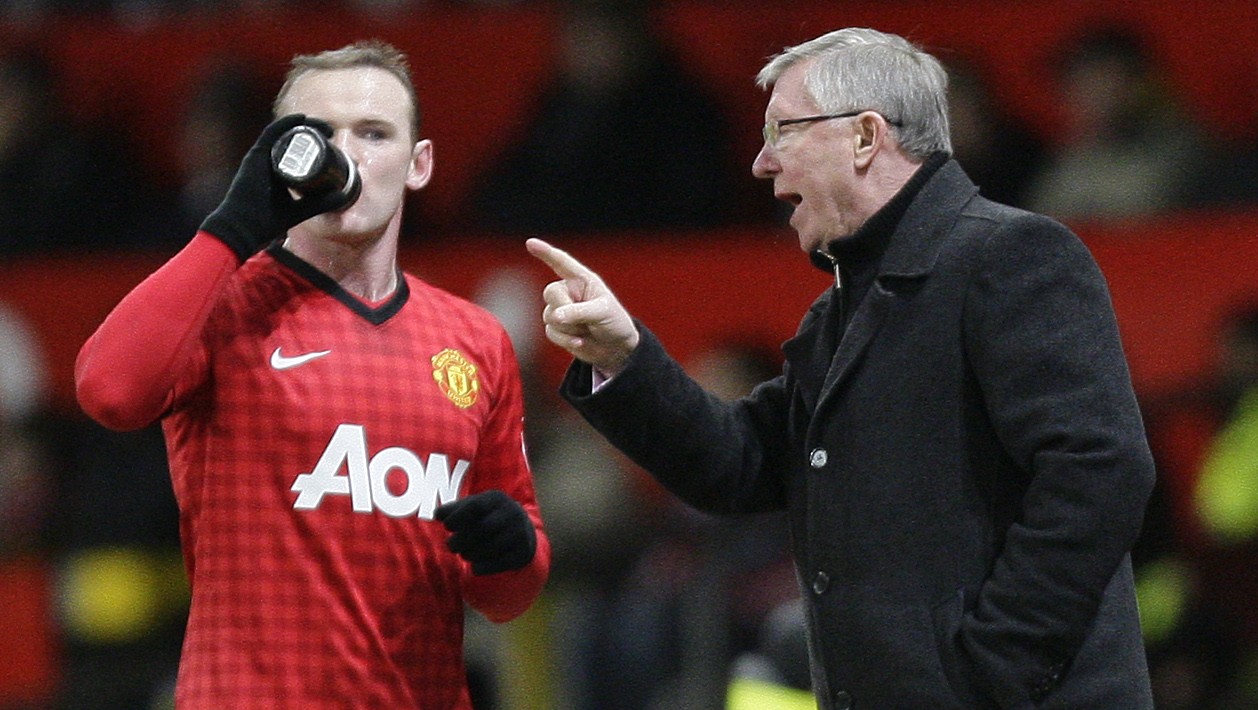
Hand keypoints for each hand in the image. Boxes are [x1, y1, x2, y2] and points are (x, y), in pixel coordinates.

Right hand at [200, 114, 351, 260]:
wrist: (244, 228)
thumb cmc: (266, 221)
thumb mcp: (301, 210)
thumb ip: (319, 203)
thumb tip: (342, 197)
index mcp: (279, 172)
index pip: (298, 151)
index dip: (315, 143)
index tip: (332, 140)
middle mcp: (270, 161)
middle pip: (293, 140)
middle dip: (312, 131)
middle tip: (330, 130)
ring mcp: (262, 158)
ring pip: (284, 134)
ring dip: (304, 125)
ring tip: (323, 125)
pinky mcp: (255, 156)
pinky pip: (271, 134)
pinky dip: (286, 124)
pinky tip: (301, 119)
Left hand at [434, 490, 535, 575]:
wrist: (522, 530)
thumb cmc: (487, 517)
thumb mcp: (472, 508)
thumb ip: (453, 510)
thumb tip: (437, 514)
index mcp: (497, 499)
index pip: (475, 506)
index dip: (457, 516)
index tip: (446, 526)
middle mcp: (512, 513)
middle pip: (483, 528)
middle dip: (461, 540)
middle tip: (451, 546)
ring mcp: (520, 533)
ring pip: (491, 547)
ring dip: (471, 554)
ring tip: (465, 554)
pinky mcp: (523, 552)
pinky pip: (500, 563)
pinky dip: (483, 567)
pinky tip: (475, 566)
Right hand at [526, 238, 639, 376]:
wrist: (616, 350)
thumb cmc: (615, 323)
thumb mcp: (602, 313)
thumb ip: (578, 312)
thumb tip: (555, 316)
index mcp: (583, 280)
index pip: (562, 262)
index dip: (546, 252)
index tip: (530, 243)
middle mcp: (570, 292)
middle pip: (551, 293)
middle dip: (565, 308)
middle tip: (585, 319)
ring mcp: (562, 310)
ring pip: (549, 316)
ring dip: (569, 328)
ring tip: (587, 330)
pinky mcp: (558, 329)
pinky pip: (550, 332)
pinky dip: (565, 339)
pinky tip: (581, 341)